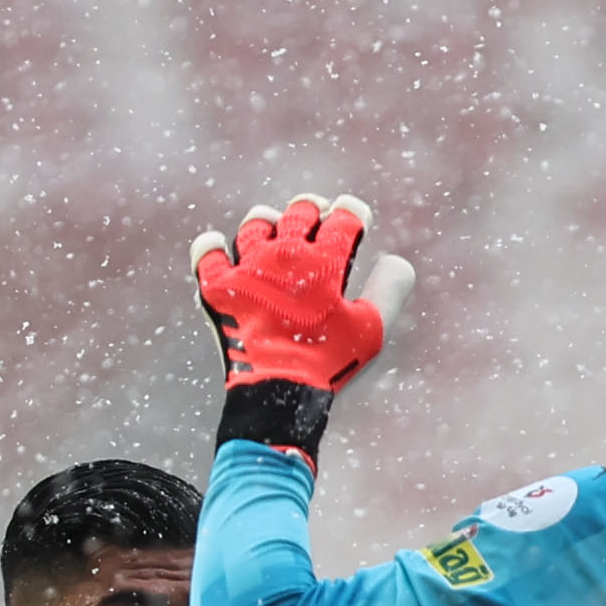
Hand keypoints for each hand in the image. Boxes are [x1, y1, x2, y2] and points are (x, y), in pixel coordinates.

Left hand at [193, 193, 416, 461]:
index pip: (344, 218)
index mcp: (325, 262)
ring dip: (268, 223)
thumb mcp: (373, 330)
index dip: (355, 214)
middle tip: (317, 212)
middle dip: (313, 209)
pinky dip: (212, 247)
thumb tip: (398, 261)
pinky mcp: (218, 288)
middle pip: (299, 212)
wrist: (277, 395)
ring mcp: (248, 268)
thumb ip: (390, 290)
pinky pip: (207, 254)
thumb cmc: (329, 364)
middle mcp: (284, 254)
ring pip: (255, 225)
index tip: (357, 219)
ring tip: (273, 228)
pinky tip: (218, 247)